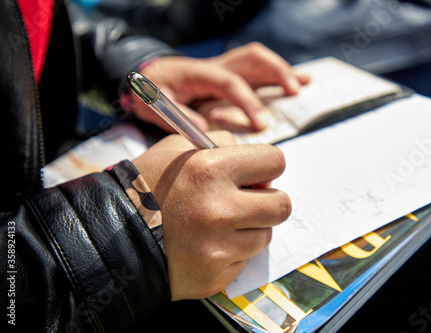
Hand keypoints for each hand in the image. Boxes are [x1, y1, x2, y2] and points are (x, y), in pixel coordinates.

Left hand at [129, 42, 309, 132]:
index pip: (230, 82)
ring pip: (257, 60)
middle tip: (292, 92)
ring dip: (281, 69)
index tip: (262, 124)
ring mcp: (225, 67)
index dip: (247, 101)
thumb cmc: (154, 89)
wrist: (149, 75)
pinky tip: (297, 81)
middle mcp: (216, 66)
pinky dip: (277, 73)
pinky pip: (256, 68)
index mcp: (199, 74)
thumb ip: (177, 116)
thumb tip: (205, 132)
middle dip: (274, 73)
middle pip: (251, 59)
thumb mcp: (155, 104)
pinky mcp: (230, 73)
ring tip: (301, 85)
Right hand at [132, 131, 291, 299]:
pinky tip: (207, 244)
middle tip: (249, 200)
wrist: (112, 236)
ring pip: (266, 235)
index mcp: (210, 170)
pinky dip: (232, 252)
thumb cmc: (146, 188)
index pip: (275, 161)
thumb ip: (220, 144)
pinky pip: (244, 260)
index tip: (258, 173)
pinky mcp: (215, 276)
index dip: (267, 166)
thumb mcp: (176, 149)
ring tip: (220, 224)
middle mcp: (219, 209)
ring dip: (250, 228)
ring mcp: (218, 248)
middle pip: (282, 204)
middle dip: (268, 200)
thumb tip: (255, 160)